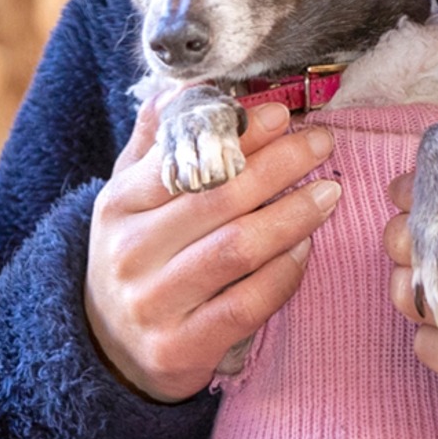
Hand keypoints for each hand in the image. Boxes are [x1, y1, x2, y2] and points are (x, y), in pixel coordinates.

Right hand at [87, 92, 342, 402]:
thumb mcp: (128, 199)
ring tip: (329, 193)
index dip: (238, 136)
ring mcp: (153, 304)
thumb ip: (154, 144)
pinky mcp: (181, 348)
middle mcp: (130, 253)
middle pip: (218, 199)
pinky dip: (283, 274)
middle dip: (279, 166)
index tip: (283, 115)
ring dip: (292, 216)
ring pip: (237, 249)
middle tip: (321, 144)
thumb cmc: (135, 258)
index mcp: (117, 206)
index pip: (185, 160)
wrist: (108, 350)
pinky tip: (305, 250)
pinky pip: (246, 305)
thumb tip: (187, 88)